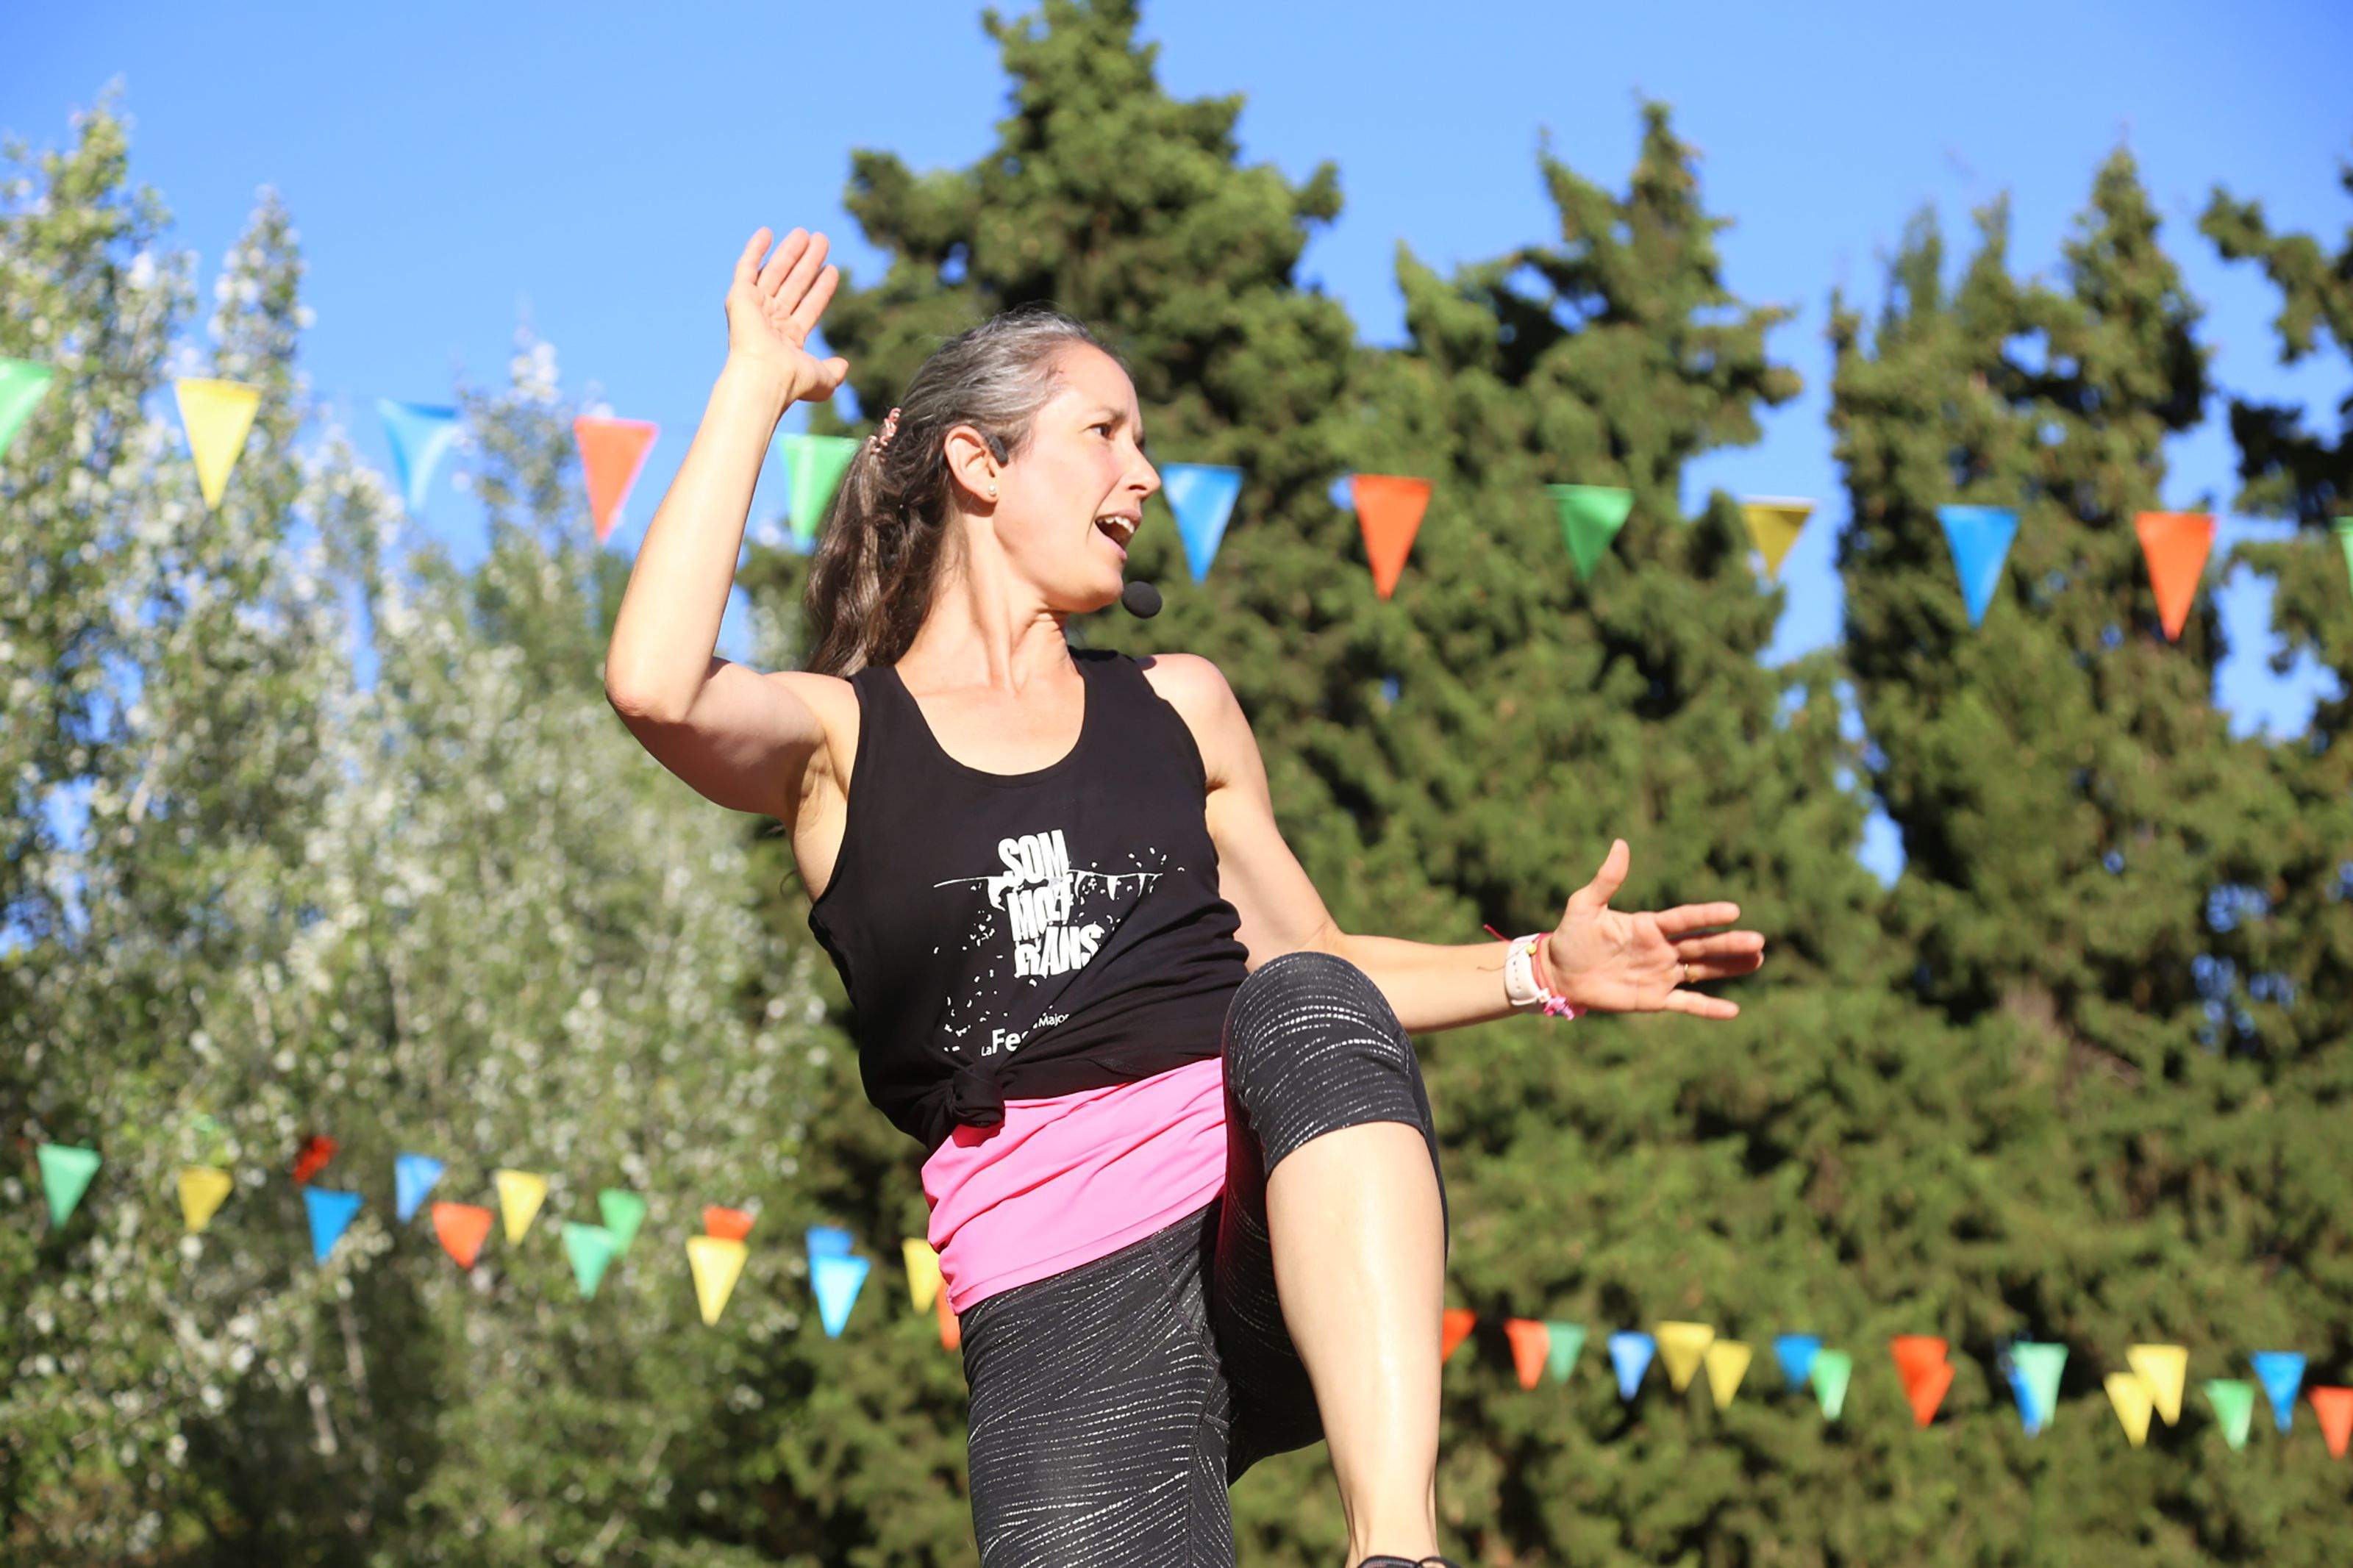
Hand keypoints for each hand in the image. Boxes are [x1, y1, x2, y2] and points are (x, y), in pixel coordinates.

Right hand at [724, 226, 849, 404]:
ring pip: (775, 272)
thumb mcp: (822, 380)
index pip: (809, 305)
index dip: (821, 288)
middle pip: (794, 284)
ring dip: (790, 252)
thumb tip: (844, 365)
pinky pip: (746, 267)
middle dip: (808, 263)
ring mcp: (754, 308)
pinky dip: (754, 249)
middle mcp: (770, 321)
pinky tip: (767, 232)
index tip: (832, 268)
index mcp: (788, 338)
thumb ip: (833, 372)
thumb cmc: (792, 381)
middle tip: (822, 240)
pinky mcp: (739, 296)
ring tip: (806, 233)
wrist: (764, 375)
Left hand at [1540, 838, 1763, 1018]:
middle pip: (1702, 946)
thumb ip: (1607, 879)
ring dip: (1729, 967)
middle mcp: (1662, 949)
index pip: (1685, 919)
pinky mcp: (1654, 998)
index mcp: (1650, 925)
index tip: (1733, 911)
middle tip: (1759, 942)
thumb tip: (1620, 844)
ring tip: (1758, 960)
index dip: (1707, 915)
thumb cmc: (1571, 936)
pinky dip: (1708, 1008)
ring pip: (1702, 971)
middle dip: (1730, 944)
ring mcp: (1661, 974)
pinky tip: (1733, 1011)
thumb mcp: (1585, 905)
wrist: (1559, 973)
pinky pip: (1686, 1004)